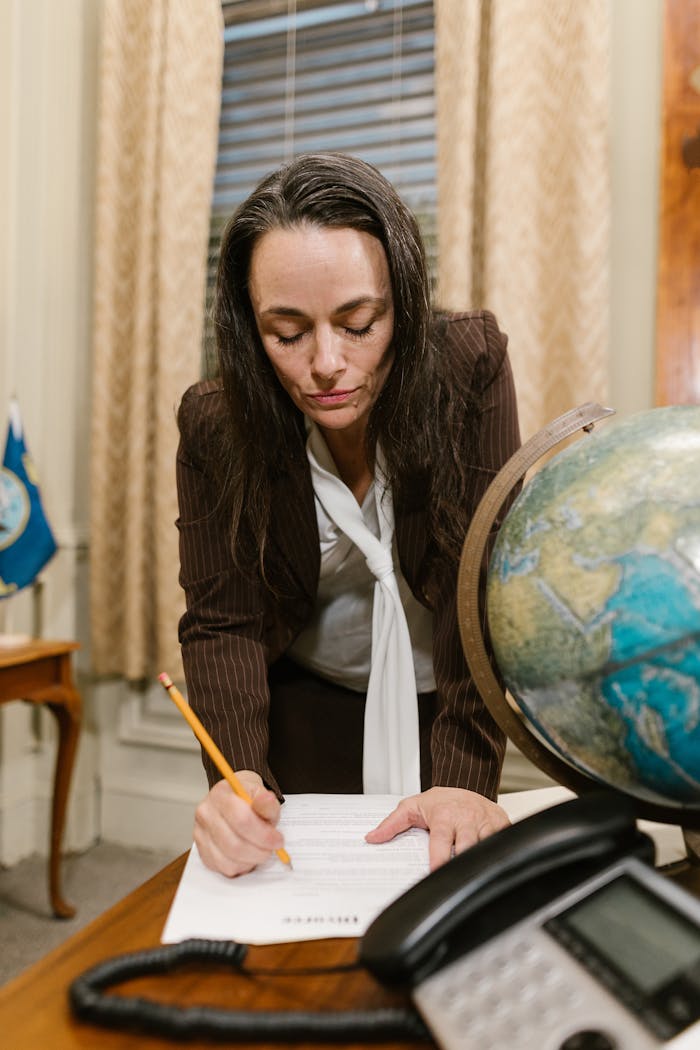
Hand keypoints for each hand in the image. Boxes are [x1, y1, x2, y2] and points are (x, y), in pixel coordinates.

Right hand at [194, 771, 285, 876]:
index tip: (278, 840)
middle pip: (233, 844)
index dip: (263, 834)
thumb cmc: (248, 798)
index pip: (241, 819)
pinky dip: (239, 867)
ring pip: (226, 859)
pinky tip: (247, 856)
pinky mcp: (201, 850)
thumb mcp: (262, 794)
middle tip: (271, 850)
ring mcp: (200, 833)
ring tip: (260, 852)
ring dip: (250, 861)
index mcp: (220, 794)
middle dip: (258, 852)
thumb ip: (266, 802)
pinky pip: (221, 867)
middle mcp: (205, 813)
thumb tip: (267, 800)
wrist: (234, 799)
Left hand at [365, 787, 510, 869]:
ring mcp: (486, 822)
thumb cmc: (441, 801)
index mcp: (444, 816)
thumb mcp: (412, 807)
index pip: (441, 842)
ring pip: (487, 846)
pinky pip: (504, 843)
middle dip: (462, 863)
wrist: (466, 783)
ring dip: (480, 861)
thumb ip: (392, 824)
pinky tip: (492, 865)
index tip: (434, 873)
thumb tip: (372, 838)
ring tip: (473, 877)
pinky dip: (500, 854)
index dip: (439, 859)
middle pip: (467, 847)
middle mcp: (466, 819)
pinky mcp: (502, 824)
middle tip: (455, 881)